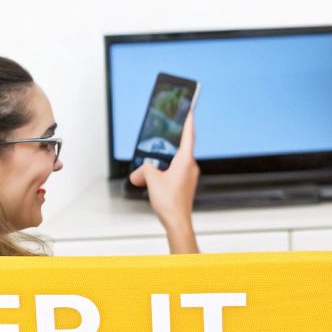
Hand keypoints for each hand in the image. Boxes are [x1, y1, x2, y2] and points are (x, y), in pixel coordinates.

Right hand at [129, 109, 199, 250]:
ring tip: (149, 166)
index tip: (190, 109)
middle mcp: (191, 167)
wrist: (177, 222)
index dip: (189, 121)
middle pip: (180, 148)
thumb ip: (145, 169)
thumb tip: (140, 171)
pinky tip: (152, 178)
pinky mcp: (185, 185)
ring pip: (175, 162)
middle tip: (162, 134)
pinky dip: (164, 172)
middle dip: (167, 145)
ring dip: (162, 163)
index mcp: (185, 161)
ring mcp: (189, 176)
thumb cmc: (170, 202)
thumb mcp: (151, 180)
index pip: (189, 135)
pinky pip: (174, 172)